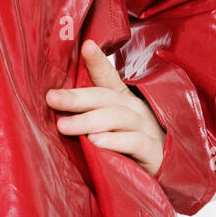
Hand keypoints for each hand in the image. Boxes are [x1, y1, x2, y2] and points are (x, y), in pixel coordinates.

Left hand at [45, 39, 167, 177]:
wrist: (164, 171)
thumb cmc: (128, 148)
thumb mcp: (109, 127)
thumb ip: (88, 115)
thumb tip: (53, 106)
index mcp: (122, 99)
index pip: (108, 76)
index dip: (98, 61)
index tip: (86, 45)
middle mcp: (135, 109)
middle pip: (104, 96)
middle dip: (76, 97)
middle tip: (51, 98)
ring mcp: (146, 128)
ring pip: (117, 117)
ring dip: (88, 120)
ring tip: (64, 125)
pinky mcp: (153, 152)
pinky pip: (134, 142)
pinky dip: (114, 141)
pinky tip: (95, 142)